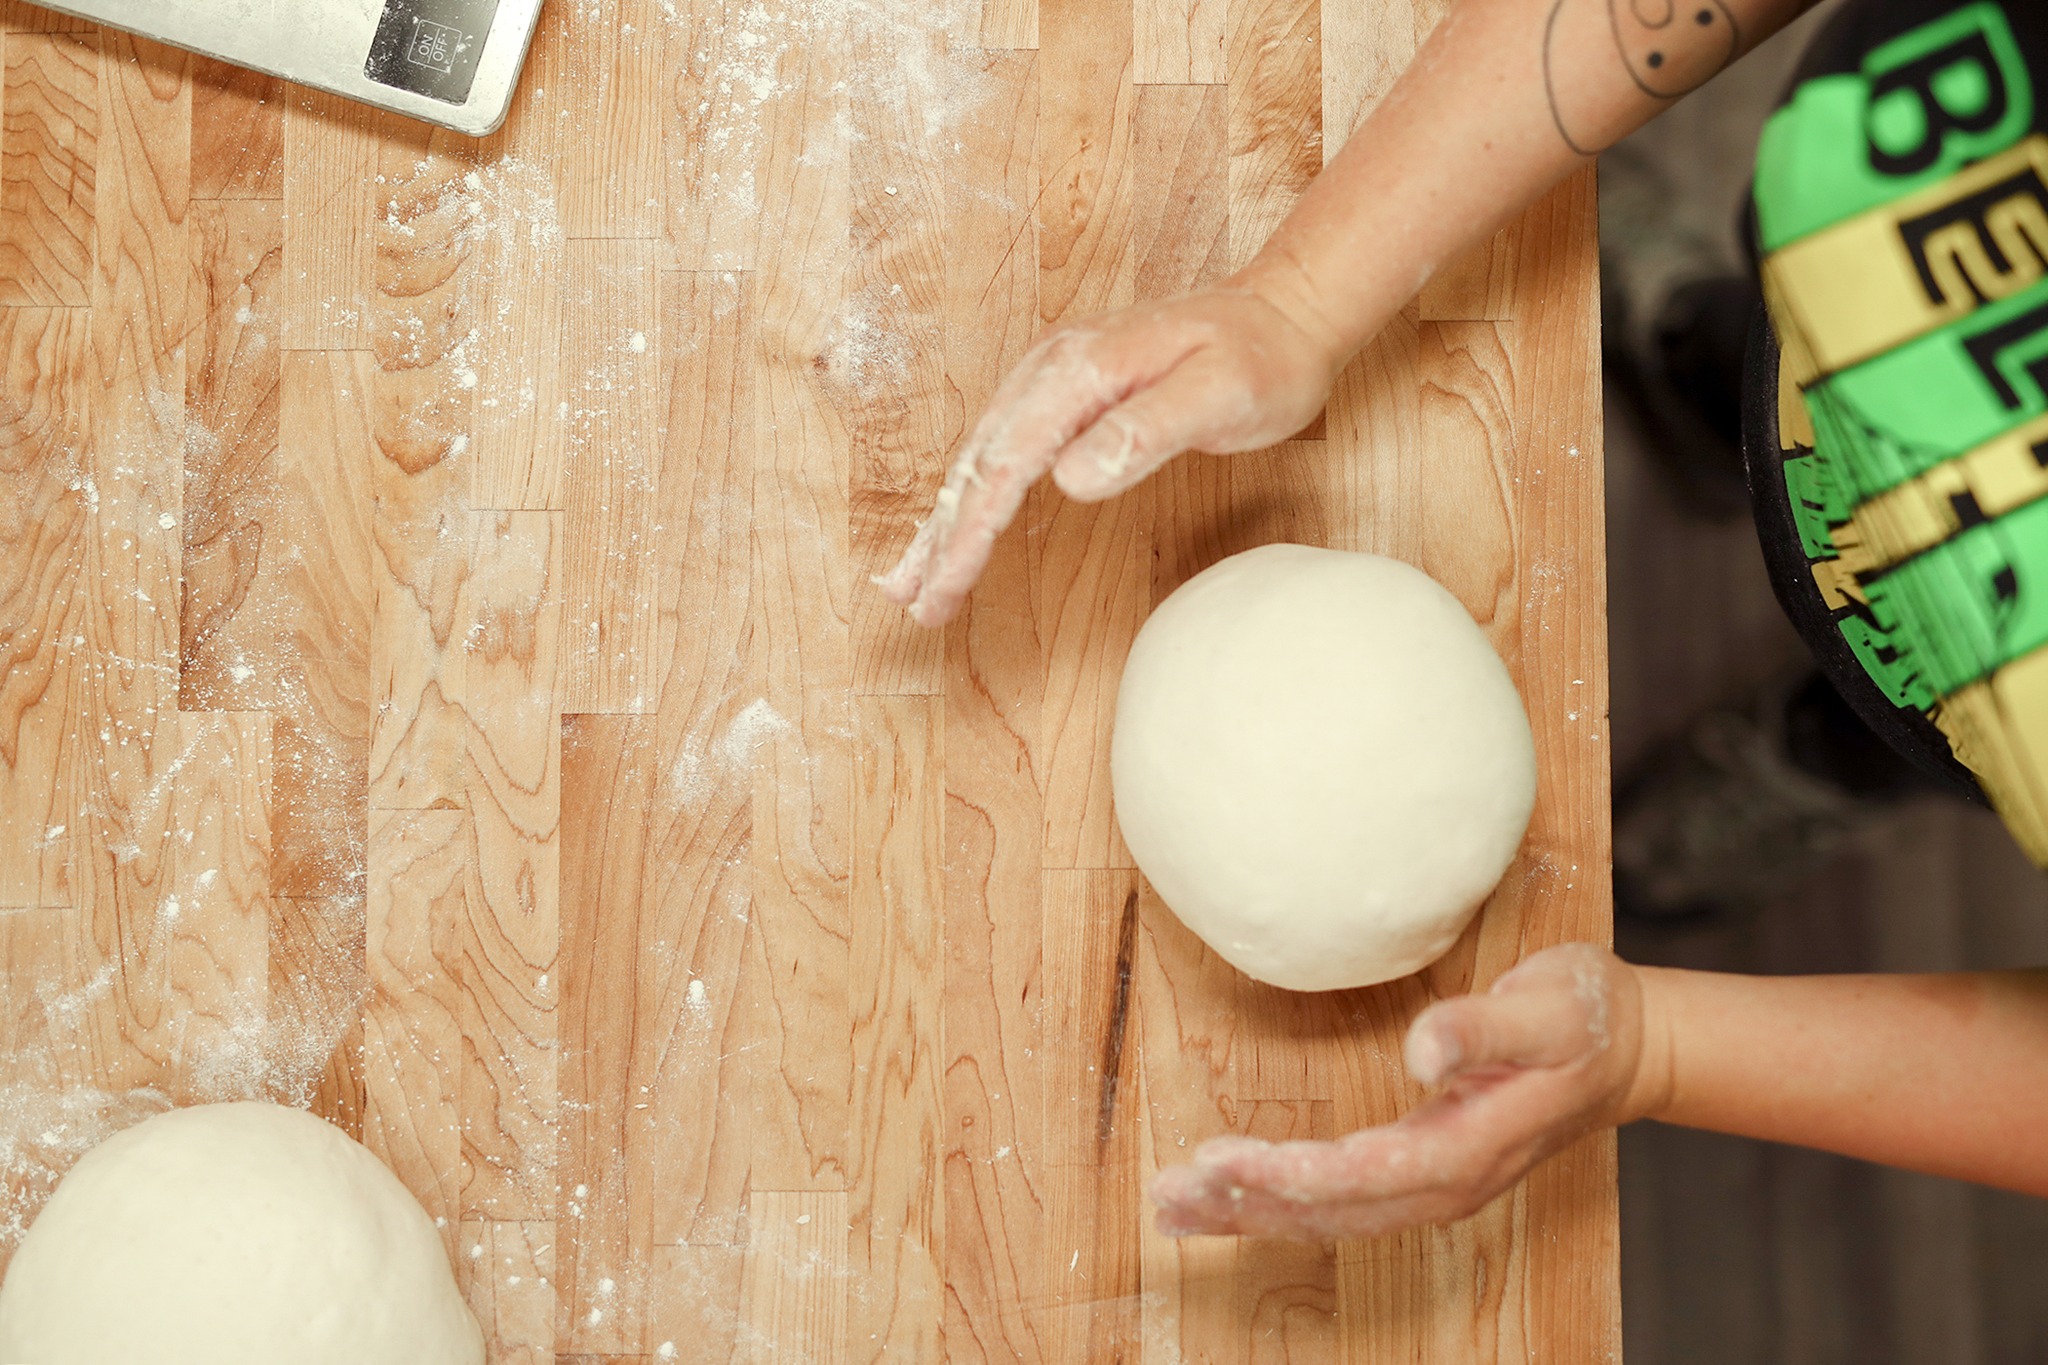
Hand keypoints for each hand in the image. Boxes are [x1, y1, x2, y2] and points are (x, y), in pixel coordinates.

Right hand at [876, 277, 1343, 626]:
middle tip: (917, 604)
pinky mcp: (1065, 390)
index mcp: (1081, 370)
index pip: (1007, 465)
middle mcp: (1053, 367)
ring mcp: (1054, 375)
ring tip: (912, 581)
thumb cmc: (1261, 358)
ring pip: (981, 457)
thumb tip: (1069, 476)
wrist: (1284, 310)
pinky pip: (1003, 447)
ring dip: (945, 521)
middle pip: (978, 463)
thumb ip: (1144, 431)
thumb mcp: (1219, 396)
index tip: (945, 585)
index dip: (971, 532)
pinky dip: (972, 493)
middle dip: (942, 538)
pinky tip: (956, 524)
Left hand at [1149, 944, 1664, 1239]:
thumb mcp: (1548, 1008)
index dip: (1293, 1174)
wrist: (1629, 1046)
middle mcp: (1448, 1180)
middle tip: (1172, 1190)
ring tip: (1173, 1205)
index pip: (1368, 1174)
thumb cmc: (1587, 1016)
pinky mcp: (1421, 1167)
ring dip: (1251, 1211)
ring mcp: (1436, 1181)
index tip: (1224, 1161)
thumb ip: (1483, 1028)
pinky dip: (1278, 1200)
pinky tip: (1227, 1195)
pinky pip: (1340, 1199)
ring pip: (1331, 1214)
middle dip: (1250, 1203)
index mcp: (1472, 1147)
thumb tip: (1421, 1048)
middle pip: (1336, 1209)